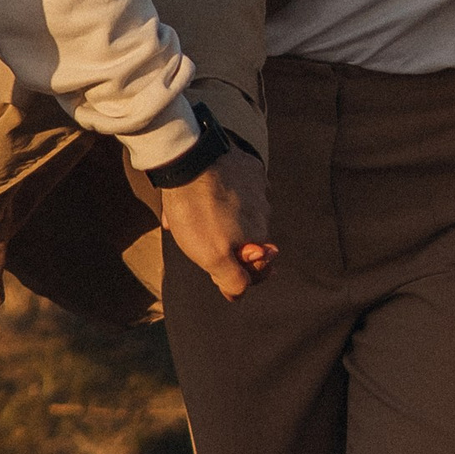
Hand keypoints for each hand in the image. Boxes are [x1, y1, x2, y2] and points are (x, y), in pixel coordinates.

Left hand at [159, 151, 276, 302]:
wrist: (189, 159)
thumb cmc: (197, 212)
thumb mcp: (211, 256)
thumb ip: (232, 279)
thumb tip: (238, 294)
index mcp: (258, 235)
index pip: (257, 265)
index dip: (235, 269)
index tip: (215, 262)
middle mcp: (265, 211)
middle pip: (248, 235)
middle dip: (228, 240)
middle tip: (200, 234)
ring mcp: (258, 185)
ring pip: (242, 209)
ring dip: (224, 214)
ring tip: (197, 208)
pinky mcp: (248, 165)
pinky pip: (239, 184)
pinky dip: (225, 190)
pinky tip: (204, 187)